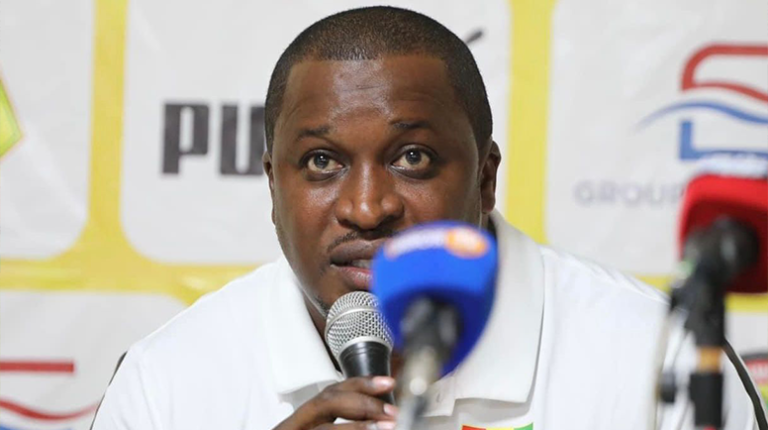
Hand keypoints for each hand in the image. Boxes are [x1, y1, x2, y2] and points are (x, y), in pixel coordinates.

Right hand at [273, 376, 397, 429]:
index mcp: (304, 420)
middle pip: (327, 402)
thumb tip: (381, 421)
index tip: (388, 383)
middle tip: (391, 413)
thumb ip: (343, 424)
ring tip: (384, 427)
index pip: (332, 391)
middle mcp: (294, 427)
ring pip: (324, 429)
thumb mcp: (318, 427)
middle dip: (363, 404)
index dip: (361, 383)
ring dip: (357, 427)